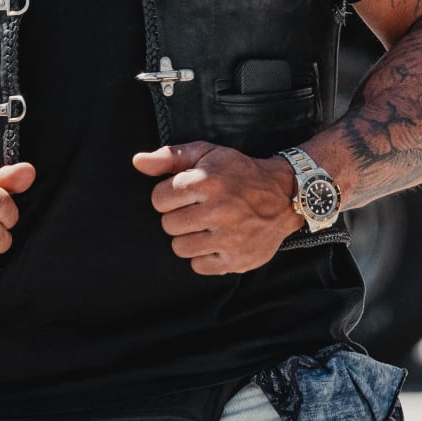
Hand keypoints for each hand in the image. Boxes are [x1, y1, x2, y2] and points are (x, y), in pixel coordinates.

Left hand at [132, 141, 298, 274]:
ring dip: (188, 237)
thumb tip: (137, 162)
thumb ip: (169, 157)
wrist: (284, 195)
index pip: (159, 198)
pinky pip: (198, 266)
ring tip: (205, 225)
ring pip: (180, 248)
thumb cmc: (238, 172)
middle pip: (168, 225)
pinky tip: (215, 241)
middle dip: (178, 216)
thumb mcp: (206, 154)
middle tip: (196, 209)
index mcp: (208, 182)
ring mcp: (230, 238)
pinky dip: (203, 256)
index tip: (184, 193)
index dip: (167, 195)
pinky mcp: (238, 260)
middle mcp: (220, 210)